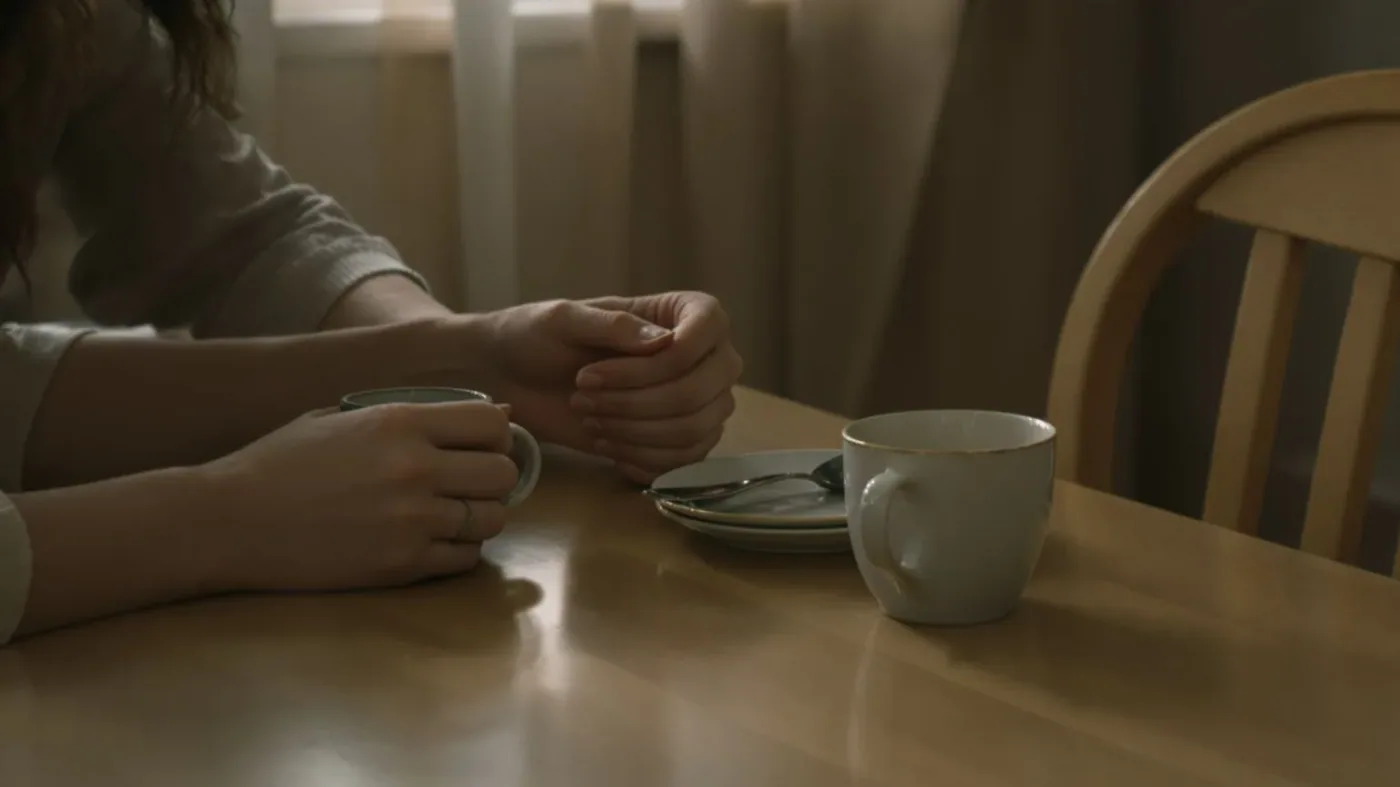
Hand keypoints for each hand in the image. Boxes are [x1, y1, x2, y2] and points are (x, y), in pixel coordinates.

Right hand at [202, 401, 519, 591]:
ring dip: (479, 516)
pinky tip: (432, 541)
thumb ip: (418, 412)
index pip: (493, 424)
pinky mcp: (401, 566)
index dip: (495, 435)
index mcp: (399, 423)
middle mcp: (414, 469)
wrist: (229, 522)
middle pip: (503, 474)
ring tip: (450, 514)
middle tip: (468, 484)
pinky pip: (465, 558)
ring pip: (493, 519)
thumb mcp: (343, 415)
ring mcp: (411, 521)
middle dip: (493, 478)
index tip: (478, 446)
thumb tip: (497, 414)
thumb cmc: (282, 462)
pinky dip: (459, 550)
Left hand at [475, 291, 742, 481]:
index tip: (598, 369)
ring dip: (634, 431)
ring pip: (693, 429)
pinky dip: (641, 458)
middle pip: (701, 390)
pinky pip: (683, 460)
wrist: (512, 380)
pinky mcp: (679, 441)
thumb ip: (614, 326)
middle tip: (583, 394)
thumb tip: (666, 342)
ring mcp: (695, 402)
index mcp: (683, 312)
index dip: (665, 359)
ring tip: (589, 419)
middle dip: (636, 401)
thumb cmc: (537, 336)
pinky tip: (606, 446)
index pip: (707, 332)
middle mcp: (702, 356)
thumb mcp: (565, 320)